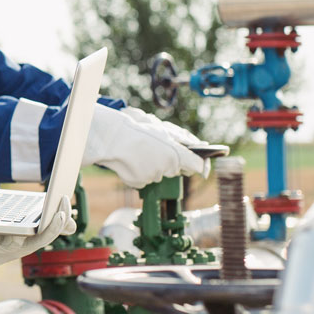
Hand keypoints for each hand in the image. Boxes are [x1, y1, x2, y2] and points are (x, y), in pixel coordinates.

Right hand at [86, 105, 205, 187]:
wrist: (113, 139)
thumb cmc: (139, 132)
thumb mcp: (164, 131)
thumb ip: (184, 141)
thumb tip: (200, 148)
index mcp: (176, 155)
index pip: (197, 166)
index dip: (199, 165)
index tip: (200, 164)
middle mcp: (166, 168)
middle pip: (175, 169)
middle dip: (170, 162)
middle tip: (156, 149)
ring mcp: (152, 177)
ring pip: (159, 174)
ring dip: (154, 166)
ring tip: (141, 153)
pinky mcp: (139, 183)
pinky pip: (145, 179)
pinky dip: (141, 172)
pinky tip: (133, 161)